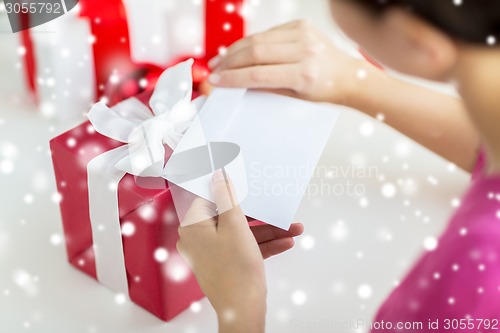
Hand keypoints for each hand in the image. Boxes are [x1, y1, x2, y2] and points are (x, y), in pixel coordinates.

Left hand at [177, 170, 302, 331]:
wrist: (243, 310)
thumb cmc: (235, 270)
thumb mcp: (235, 224)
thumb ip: (227, 197)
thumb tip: (218, 175)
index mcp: (194, 227)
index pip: (210, 199)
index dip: (229, 191)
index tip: (245, 183)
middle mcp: (199, 240)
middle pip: (230, 217)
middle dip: (260, 216)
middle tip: (275, 208)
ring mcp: (213, 254)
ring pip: (242, 234)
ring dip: (268, 231)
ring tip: (293, 228)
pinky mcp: (225, 264)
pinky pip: (244, 248)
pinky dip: (263, 245)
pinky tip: (286, 241)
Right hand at [207, 20, 361, 104]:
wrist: (347, 76)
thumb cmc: (323, 91)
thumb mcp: (295, 97)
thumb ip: (265, 88)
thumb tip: (234, 83)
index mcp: (305, 74)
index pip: (260, 75)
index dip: (233, 78)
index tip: (215, 82)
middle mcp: (305, 50)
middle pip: (255, 53)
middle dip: (229, 63)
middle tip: (213, 72)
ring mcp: (303, 33)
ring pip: (257, 39)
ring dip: (234, 51)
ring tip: (219, 62)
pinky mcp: (299, 24)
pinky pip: (267, 33)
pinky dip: (249, 43)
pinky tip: (237, 52)